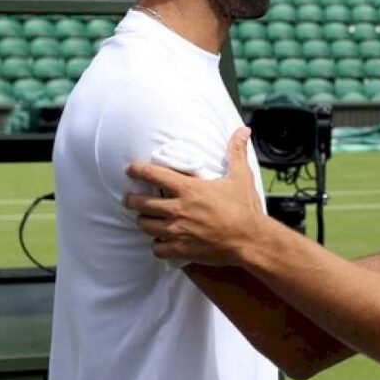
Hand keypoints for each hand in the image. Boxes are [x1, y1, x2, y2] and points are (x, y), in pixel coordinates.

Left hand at [123, 127, 268, 265]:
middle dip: (132, 200)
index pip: (154, 175)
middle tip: (129, 199)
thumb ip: (236, 152)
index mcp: (189, 189)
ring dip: (143, 222)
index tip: (130, 169)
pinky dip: (157, 245)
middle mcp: (178, 209)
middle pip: (142, 203)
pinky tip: (160, 242)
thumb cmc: (244, 208)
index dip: (138, 170)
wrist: (250, 239)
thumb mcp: (241, 177)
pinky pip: (157, 248)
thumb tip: (243, 130)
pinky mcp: (181, 249)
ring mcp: (178, 231)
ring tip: (143, 220)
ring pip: (146, 226)